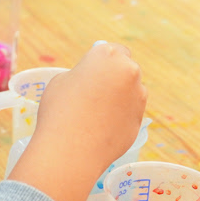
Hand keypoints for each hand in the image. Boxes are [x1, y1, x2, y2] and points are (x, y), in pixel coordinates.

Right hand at [8, 43, 147, 200]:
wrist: (71, 150)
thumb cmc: (59, 111)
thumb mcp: (60, 82)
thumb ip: (82, 74)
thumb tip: (92, 80)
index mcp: (106, 56)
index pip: (112, 50)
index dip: (102, 62)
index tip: (92, 72)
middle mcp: (128, 72)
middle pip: (125, 68)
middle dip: (113, 77)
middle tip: (93, 92)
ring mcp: (138, 96)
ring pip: (131, 91)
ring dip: (120, 96)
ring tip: (96, 113)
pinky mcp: (140, 119)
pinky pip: (130, 112)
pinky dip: (120, 116)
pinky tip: (101, 127)